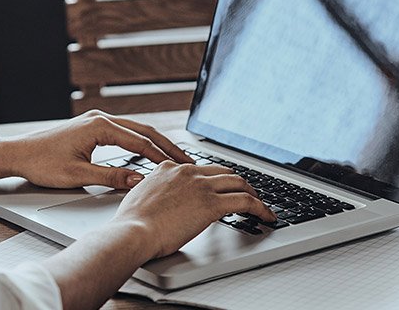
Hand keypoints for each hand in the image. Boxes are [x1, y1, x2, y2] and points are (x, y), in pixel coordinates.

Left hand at [0, 109, 194, 189]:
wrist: (18, 154)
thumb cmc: (42, 163)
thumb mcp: (78, 175)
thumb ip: (112, 177)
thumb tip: (140, 180)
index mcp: (99, 127)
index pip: (140, 142)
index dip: (163, 156)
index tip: (180, 167)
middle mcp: (100, 119)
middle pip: (143, 131)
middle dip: (166, 146)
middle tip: (187, 160)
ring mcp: (96, 121)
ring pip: (135, 130)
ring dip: (155, 143)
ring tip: (174, 156)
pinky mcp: (92, 127)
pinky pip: (124, 132)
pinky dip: (140, 141)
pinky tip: (149, 151)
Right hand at [114, 162, 275, 257]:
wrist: (133, 231)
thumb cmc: (132, 222)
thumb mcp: (141, 196)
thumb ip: (156, 193)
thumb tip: (161, 202)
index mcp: (169, 168)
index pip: (201, 168)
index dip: (214, 179)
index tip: (220, 187)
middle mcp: (187, 171)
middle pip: (223, 171)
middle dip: (237, 182)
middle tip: (246, 194)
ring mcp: (200, 186)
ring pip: (238, 182)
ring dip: (253, 193)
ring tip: (259, 205)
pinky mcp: (211, 204)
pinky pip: (245, 201)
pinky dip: (260, 208)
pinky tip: (266, 216)